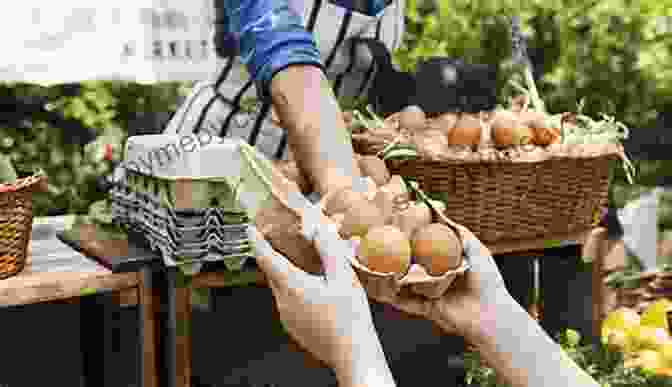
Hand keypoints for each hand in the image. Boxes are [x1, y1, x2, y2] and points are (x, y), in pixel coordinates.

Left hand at [247, 206, 395, 386]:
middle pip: (274, 273)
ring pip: (284, 288)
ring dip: (295, 276)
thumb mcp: (343, 276)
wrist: (352, 354)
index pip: (266, 258)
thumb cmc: (349, 318)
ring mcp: (288, 317)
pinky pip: (291, 303)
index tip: (251, 230)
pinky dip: (300, 292)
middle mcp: (284, 302)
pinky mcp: (295, 327)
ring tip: (318, 272)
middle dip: (279, 257)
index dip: (258, 241)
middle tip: (291, 246)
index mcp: (292, 286)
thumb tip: (319, 230)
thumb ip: (328, 249)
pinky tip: (321, 293)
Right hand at [359, 225, 510, 341]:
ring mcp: (426, 293)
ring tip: (365, 260)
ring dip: (382, 272)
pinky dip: (387, 293)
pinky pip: (401, 300)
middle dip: (387, 253)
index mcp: (442, 262)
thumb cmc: (487, 281)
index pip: (420, 245)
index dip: (406, 235)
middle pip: (405, 262)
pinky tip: (374, 283)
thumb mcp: (477, 250)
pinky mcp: (422, 308)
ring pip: (399, 281)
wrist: (490, 313)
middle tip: (369, 241)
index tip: (392, 223)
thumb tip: (442, 214)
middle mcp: (432, 276)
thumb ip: (460, 233)